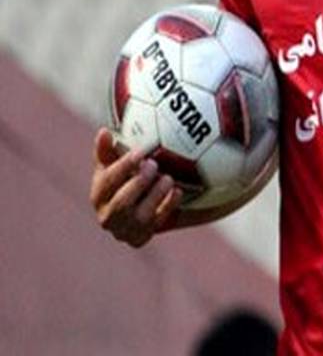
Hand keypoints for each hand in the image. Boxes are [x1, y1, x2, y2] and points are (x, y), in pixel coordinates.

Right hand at [90, 128, 181, 247]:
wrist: (138, 209)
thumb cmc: (125, 180)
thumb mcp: (114, 165)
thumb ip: (108, 151)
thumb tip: (103, 132)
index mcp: (98, 196)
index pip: (107, 182)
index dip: (122, 167)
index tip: (139, 153)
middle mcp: (107, 216)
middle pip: (121, 203)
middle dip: (139, 183)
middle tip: (154, 165)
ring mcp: (125, 230)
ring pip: (140, 216)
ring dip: (155, 195)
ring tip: (167, 178)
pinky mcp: (141, 238)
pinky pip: (157, 223)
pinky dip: (168, 206)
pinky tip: (178, 192)